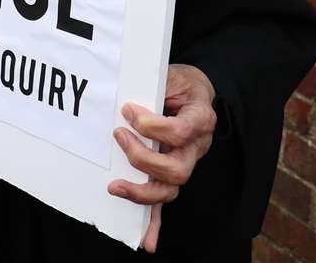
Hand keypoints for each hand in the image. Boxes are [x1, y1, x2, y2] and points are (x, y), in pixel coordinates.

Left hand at [108, 64, 217, 252]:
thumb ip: (155, 86)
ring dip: (142, 192)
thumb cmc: (181, 82)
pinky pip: (167, 204)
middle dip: (143, 158)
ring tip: (115, 185)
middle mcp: (198, 147)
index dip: (152, 125)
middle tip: (119, 136)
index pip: (181, 131)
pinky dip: (157, 223)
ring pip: (171, 190)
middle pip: (177, 169)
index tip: (129, 111)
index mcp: (201, 119)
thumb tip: (128, 103)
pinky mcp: (174, 173)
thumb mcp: (172, 74)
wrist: (197, 90)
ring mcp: (187, 162)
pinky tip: (147, 241)